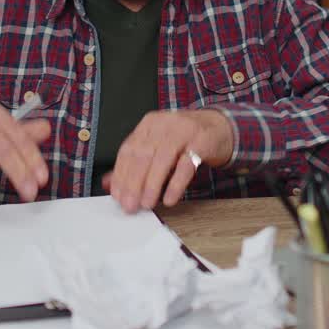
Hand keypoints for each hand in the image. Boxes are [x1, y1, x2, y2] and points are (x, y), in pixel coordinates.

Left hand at [104, 109, 233, 212]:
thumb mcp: (157, 145)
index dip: (121, 175)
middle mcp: (164, 125)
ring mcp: (184, 131)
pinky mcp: (201, 142)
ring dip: (152, 185)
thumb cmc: (184, 139)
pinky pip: (186, 165)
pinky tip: (169, 198)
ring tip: (147, 204)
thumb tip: (110, 183)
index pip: (128, 150)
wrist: (218, 127)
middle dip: (133, 183)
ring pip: (162, 160)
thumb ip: (135, 162)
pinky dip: (175, 184)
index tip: (118, 196)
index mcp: (149, 124)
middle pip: (143, 155)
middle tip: (130, 205)